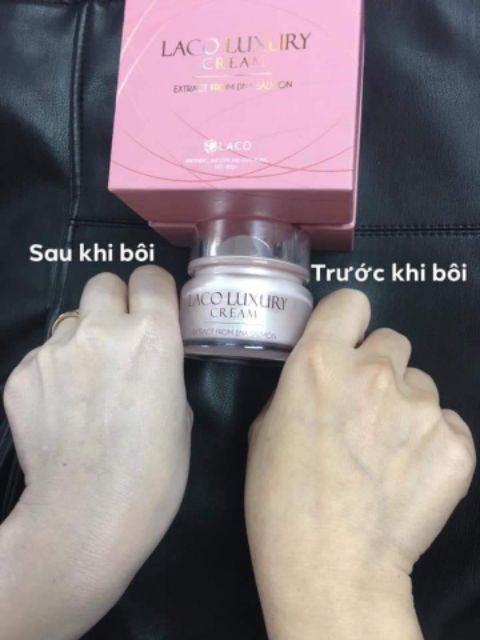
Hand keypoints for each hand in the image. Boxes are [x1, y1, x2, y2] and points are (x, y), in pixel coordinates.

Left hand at [1, 266, 191, 639]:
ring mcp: (54, 350)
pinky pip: (43, 357)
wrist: (87, 517)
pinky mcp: (20, 374)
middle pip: (102, 283)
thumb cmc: (154, 473)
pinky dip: (54, 374)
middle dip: (114, 303)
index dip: (154, 293)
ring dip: (82, 340)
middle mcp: (100, 330)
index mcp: (152, 335)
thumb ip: (163, 368)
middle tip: (118, 340)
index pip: (150, 276)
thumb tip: (145, 355)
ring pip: (69, 321)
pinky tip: (61, 411)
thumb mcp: (181, 412)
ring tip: (86, 386)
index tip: (154, 312)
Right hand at [245, 289, 475, 639]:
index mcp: (320, 362)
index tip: (346, 344)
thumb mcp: (266, 429)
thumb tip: (325, 378)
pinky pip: (446, 424)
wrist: (330, 568)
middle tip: (366, 410)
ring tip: (387, 454)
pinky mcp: (456, 442)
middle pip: (393, 341)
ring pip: (421, 385)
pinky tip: (410, 476)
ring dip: (406, 408)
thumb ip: (300, 387)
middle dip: (380, 367)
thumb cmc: (281, 500)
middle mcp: (375, 372)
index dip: (348, 322)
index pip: (351, 301)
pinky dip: (432, 443)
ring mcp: (421, 406)